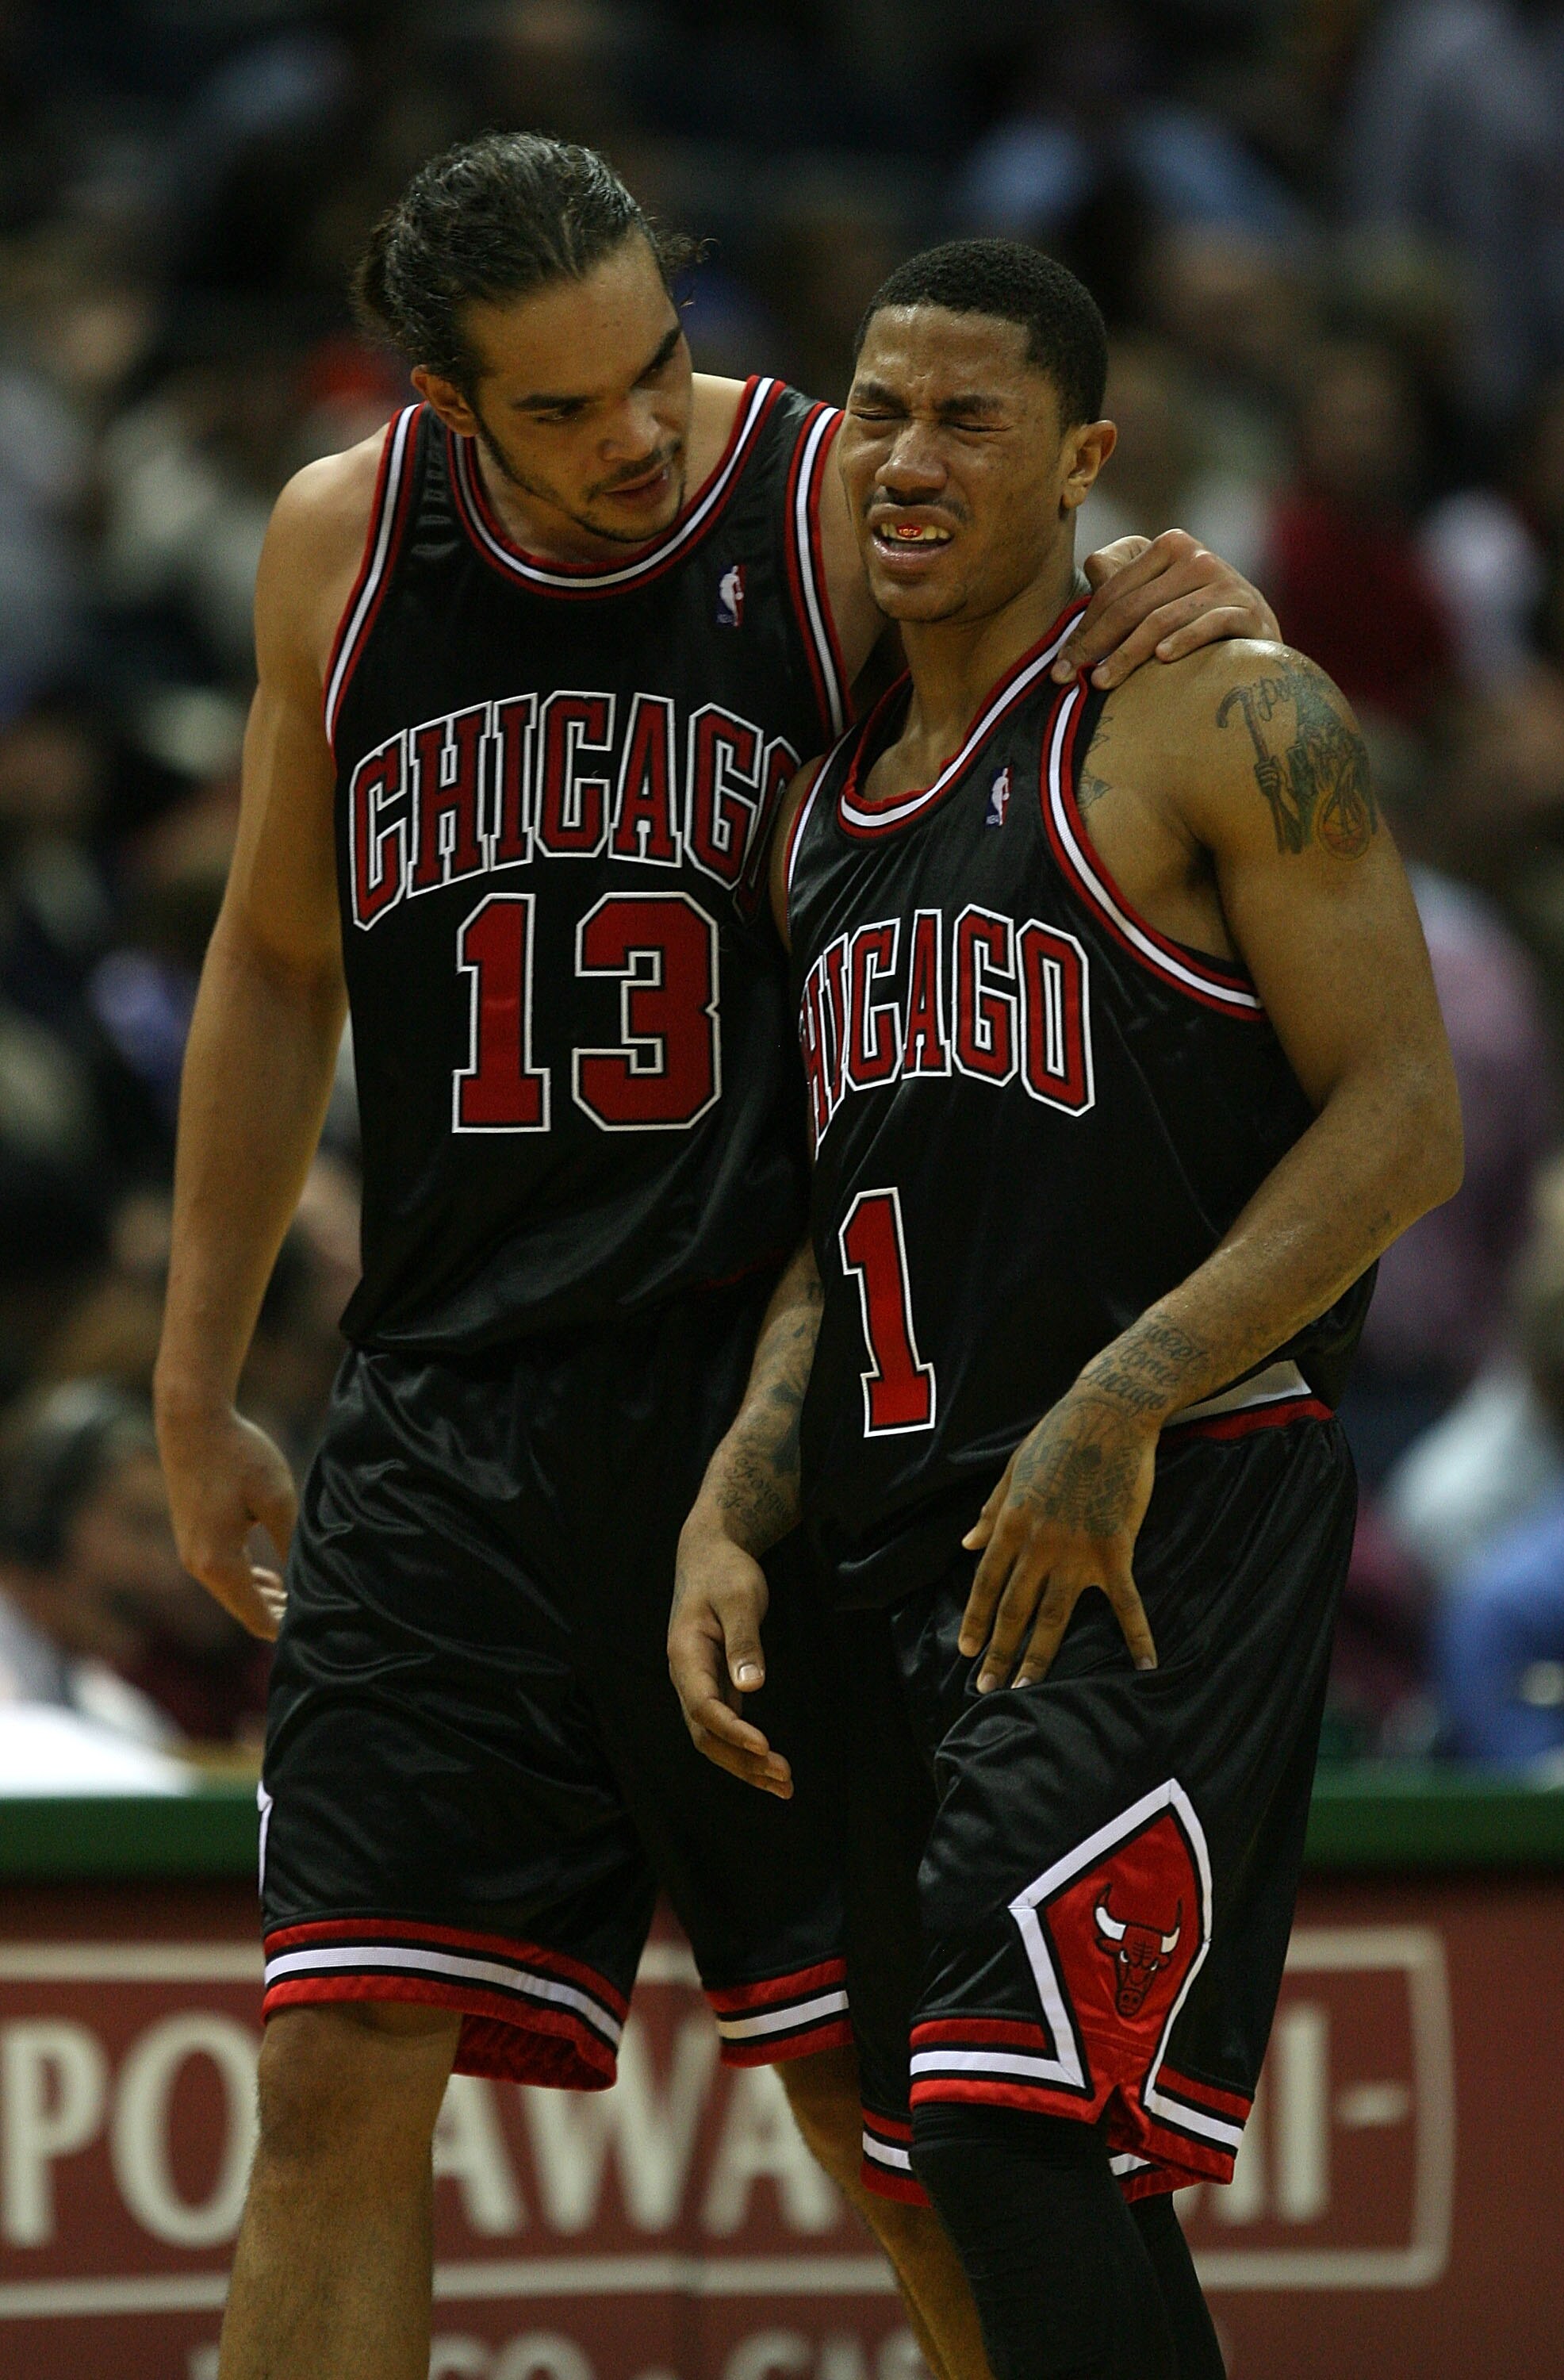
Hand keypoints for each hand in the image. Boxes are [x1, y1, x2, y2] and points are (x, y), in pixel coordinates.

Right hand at [155, 1401, 295, 1640]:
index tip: (319, 1629)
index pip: (257, 1618)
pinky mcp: (190, 1538)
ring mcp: (190, 1553)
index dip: (287, 1629)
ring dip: (263, 1598)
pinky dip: (247, 1581)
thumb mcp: (278, 1499)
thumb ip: (292, 1544)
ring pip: (232, 1592)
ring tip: (300, 1597)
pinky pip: (221, 1574)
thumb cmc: (239, 1455)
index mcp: (219, 1563)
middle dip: (278, 1615)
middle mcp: (197, 1566)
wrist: (192, 1421)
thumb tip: (309, 1580)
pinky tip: (271, 1576)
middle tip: (319, 1613)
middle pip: (243, 1610)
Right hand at [669, 1517, 792, 1797]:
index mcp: (685, 1656)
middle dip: (742, 1761)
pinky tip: (770, 1763)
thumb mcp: (739, 1598)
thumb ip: (744, 1641)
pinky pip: (727, 1725)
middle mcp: (687, 1676)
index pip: (704, 1707)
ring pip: (715, 1737)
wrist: (710, 1553)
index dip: (732, 1730)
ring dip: (745, 1763)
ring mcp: (700, 1682)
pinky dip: (747, 1747)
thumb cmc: (724, 1571)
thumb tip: (752, 1686)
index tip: (764, 1746)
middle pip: (706, 1734)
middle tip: (784, 1778)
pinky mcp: (716, 1683)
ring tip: (784, 1784)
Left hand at [959, 1388, 1159, 1690]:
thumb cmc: (1059, 1436)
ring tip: (1027, 1689)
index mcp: (1011, 1522)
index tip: (968, 1652)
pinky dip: (1137, 1636)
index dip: (977, 1620)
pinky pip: (1126, 1602)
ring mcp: (1076, 1550)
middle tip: (987, 1689)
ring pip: (1053, 1614)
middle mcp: (1038, 1543)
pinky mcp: (1115, 1549)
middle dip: (999, 1651)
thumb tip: (967, 1544)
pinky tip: (1145, 1664)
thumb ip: (991, 1511)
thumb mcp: (1014, 1470)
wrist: (1109, 1416)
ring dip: (1039, 1656)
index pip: (986, 1582)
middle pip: (1014, 1607)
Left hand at [1054, 530, 1280, 690]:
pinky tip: (1162, 660)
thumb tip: (1091, 567)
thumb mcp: (1160, 594)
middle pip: (1131, 606)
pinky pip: (1208, 625)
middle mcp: (1197, 556)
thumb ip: (1125, 583)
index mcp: (1170, 545)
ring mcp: (1225, 581)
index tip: (1059, 669)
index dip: (1082, 630)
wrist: (1259, 637)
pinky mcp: (1248, 610)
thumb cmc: (1197, 618)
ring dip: (1127, 654)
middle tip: (1068, 680)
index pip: (1113, 591)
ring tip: (1101, 683)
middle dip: (1094, 646)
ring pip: (1161, 619)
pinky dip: (1184, 641)